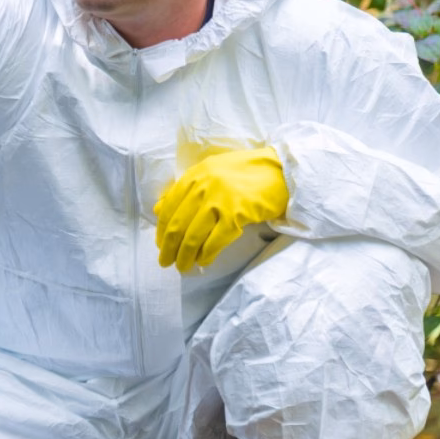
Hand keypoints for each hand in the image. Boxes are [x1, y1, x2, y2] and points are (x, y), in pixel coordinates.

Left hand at [154, 147, 289, 272]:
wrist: (281, 171)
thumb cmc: (245, 173)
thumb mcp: (210, 172)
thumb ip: (185, 189)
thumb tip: (158, 210)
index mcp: (194, 175)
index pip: (169, 208)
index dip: (162, 231)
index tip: (161, 245)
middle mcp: (203, 186)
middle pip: (178, 225)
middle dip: (168, 248)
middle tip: (166, 262)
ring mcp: (219, 200)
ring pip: (193, 236)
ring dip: (185, 256)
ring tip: (183, 267)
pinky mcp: (237, 213)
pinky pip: (215, 241)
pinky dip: (206, 254)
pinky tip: (203, 262)